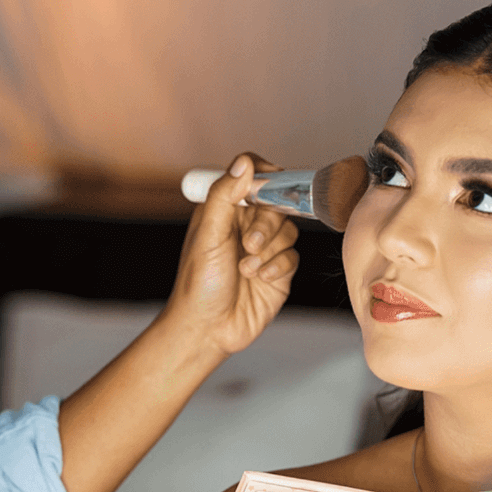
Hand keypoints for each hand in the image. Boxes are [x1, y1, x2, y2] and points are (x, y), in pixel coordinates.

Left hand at [162, 154, 299, 359]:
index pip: (252, 177)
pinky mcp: (278, 270)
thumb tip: (244, 162)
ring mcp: (264, 248)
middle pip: (277, 204)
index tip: (268, 190)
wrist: (209, 329)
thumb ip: (225, 196)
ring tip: (246, 268)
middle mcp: (245, 226)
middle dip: (267, 225)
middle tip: (249, 245)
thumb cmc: (198, 284)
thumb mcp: (208, 235)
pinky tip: (259, 278)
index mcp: (224, 211)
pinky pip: (293, 256)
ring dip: (269, 250)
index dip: (265, 179)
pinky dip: (278, 267)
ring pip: (289, 230)